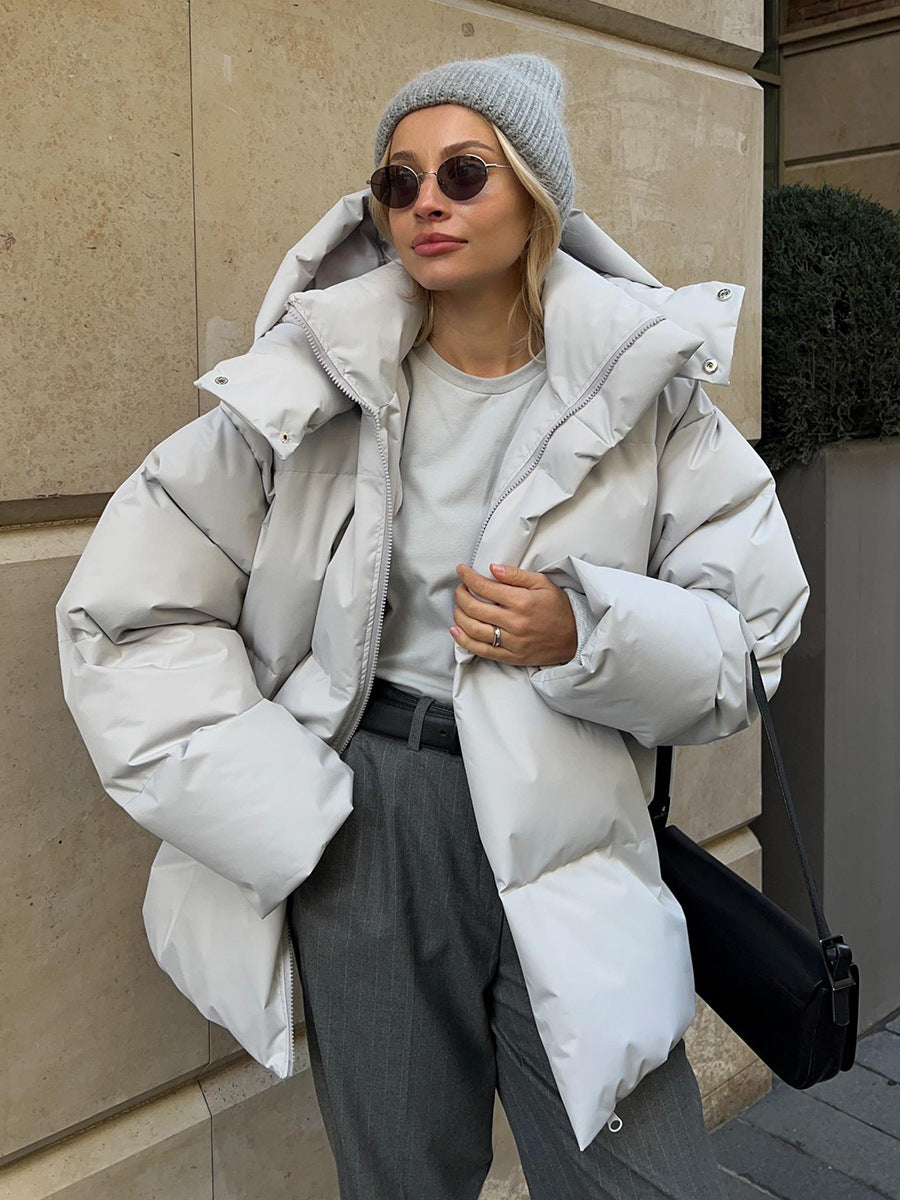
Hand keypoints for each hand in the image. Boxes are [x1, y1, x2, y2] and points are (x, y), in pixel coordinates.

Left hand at [451, 562, 578, 666]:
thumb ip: (516, 575)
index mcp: (522, 601)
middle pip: (474, 608)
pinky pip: (481, 650)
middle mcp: (514, 622)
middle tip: (459, 589)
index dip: (468, 577)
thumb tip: (492, 568)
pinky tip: (456, 630)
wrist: (575, 637)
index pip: (485, 587)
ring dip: (459, 616)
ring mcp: (512, 642)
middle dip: (461, 595)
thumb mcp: (542, 583)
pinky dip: (464, 640)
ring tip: (458, 607)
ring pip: (474, 630)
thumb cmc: (558, 608)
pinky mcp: (510, 657)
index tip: (461, 571)